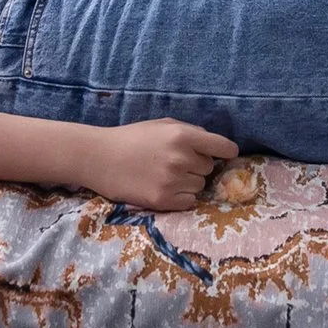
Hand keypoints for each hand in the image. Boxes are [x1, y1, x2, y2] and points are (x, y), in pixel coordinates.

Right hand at [78, 118, 239, 210]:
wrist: (99, 158)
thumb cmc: (131, 138)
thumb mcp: (161, 125)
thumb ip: (190, 132)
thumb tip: (215, 145)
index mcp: (182, 136)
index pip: (222, 146)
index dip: (226, 150)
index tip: (228, 154)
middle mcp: (181, 158)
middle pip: (209, 167)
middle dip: (197, 165)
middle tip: (174, 162)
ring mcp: (172, 181)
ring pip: (200, 186)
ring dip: (188, 181)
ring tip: (166, 175)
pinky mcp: (163, 201)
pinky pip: (190, 202)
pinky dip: (181, 197)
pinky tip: (164, 188)